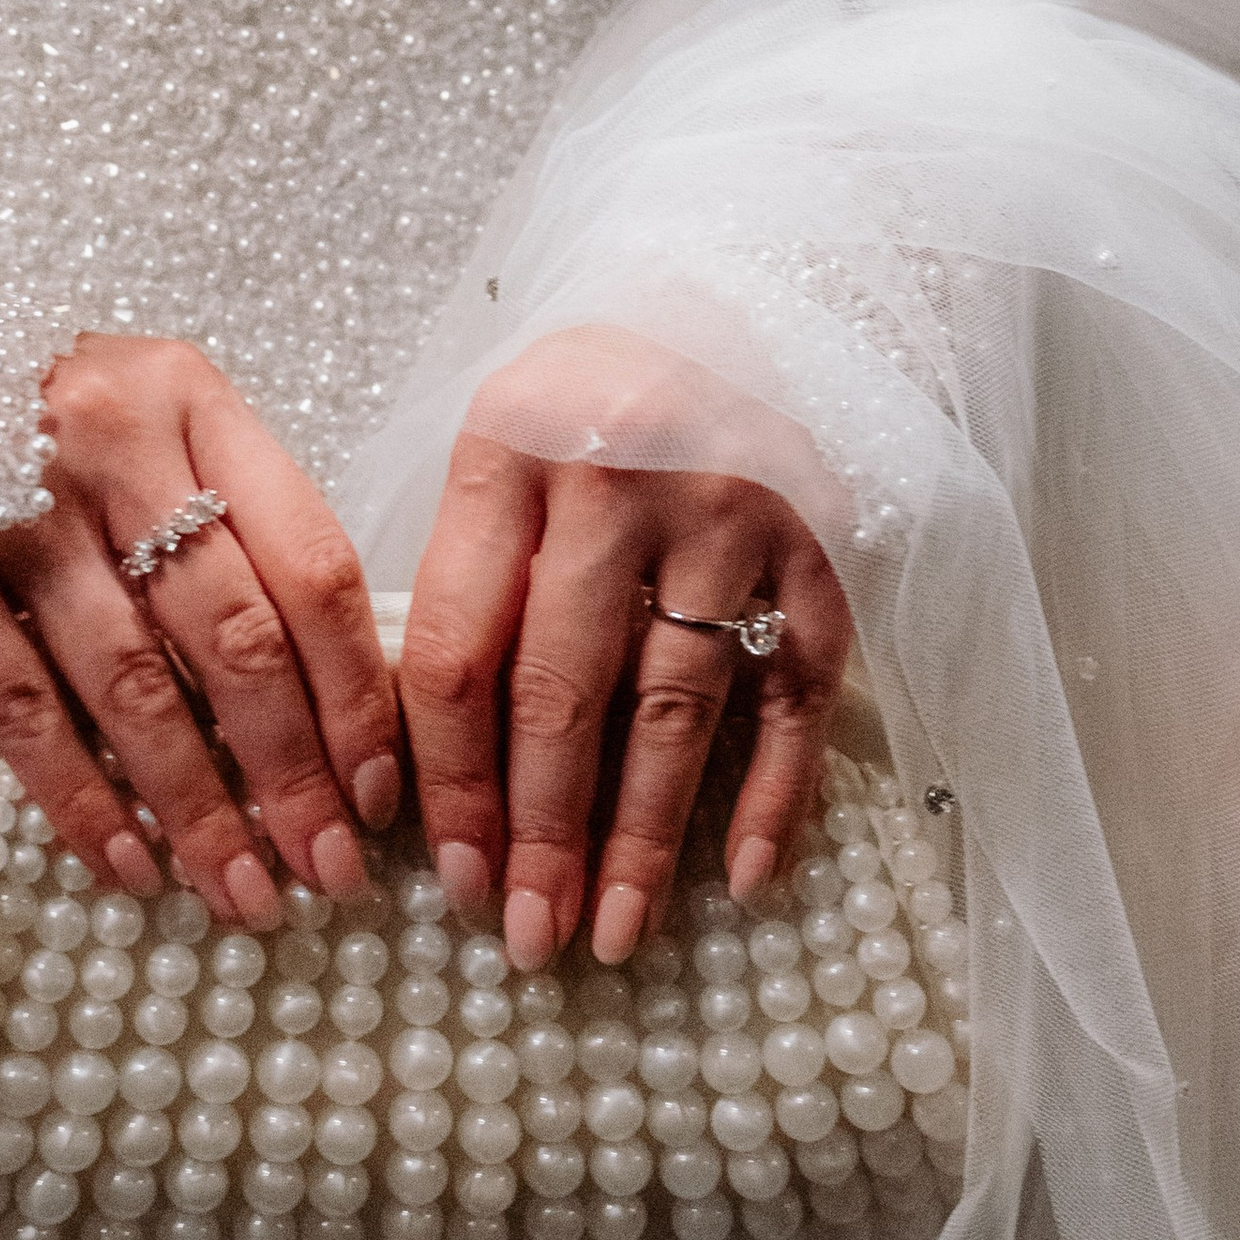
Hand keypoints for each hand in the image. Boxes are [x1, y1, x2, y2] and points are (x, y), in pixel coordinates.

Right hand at [0, 333, 402, 926]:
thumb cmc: (32, 419)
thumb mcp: (149, 427)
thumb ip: (233, 523)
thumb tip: (332, 703)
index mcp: (191, 400)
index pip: (311, 563)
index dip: (356, 692)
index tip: (382, 789)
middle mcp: (112, 443)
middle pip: (234, 636)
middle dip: (293, 772)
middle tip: (329, 868)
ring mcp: (12, 508)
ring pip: (133, 685)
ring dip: (196, 806)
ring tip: (239, 891)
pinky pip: (22, 708)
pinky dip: (81, 796)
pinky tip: (129, 862)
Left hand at [400, 341, 850, 970]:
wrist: (722, 306)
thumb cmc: (578, 414)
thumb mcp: (490, 458)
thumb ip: (460, 586)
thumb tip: (421, 780)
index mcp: (506, 454)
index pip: (461, 650)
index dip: (450, 780)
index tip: (448, 877)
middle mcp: (618, 481)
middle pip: (564, 692)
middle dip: (541, 833)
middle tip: (527, 934)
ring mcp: (729, 514)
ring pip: (677, 706)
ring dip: (643, 836)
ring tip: (614, 931)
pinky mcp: (817, 547)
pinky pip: (796, 692)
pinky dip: (775, 793)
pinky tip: (743, 880)